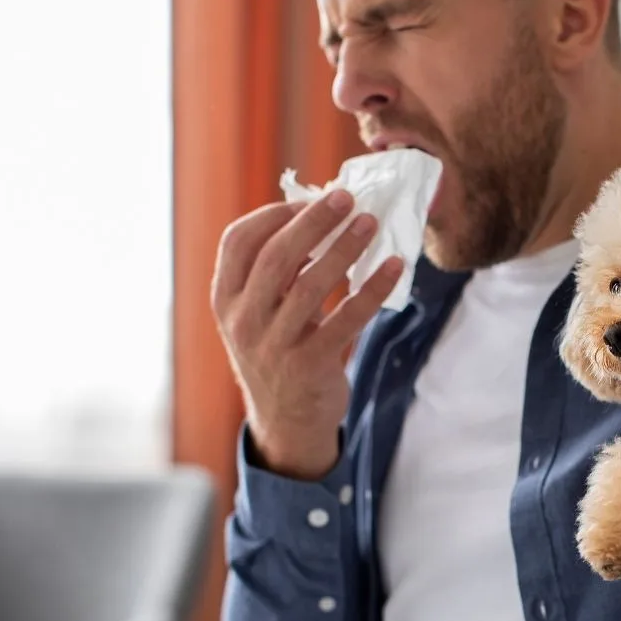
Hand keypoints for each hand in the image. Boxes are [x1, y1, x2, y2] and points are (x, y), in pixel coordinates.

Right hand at [211, 190, 402, 479]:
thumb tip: (322, 215)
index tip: (309, 200)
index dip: (274, 215)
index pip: (238, 242)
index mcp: (226, 298)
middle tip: (346, 197)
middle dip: (313, 221)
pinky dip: (372, 289)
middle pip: (276, 257)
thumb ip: (282, 271)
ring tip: (371, 223)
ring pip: (310, 285)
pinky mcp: (308, 366)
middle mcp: (242, 320)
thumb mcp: (264, 311)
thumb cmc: (282, 350)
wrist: (287, 423)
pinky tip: (394, 267)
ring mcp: (273, 345)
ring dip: (344, 248)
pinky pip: (346, 320)